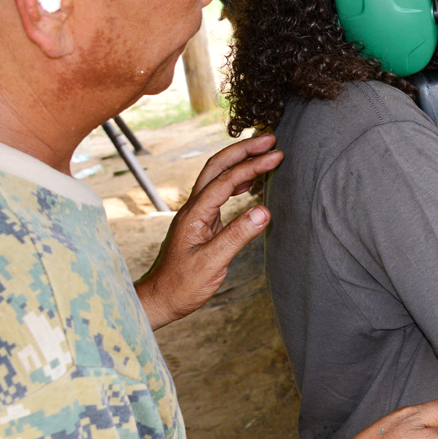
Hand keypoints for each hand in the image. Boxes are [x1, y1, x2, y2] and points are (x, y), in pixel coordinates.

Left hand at [135, 135, 283, 329]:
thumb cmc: (182, 285)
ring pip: (217, 176)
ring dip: (240, 160)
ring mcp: (197, 214)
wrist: (161, 298)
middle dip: (243, 150)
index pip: (226, 180)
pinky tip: (250, 181)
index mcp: (194, 214)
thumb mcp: (212, 263)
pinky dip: (237, 179)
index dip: (252, 166)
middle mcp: (193, 208)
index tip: (276, 156)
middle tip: (270, 139)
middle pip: (217, 166)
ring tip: (264, 151)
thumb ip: (237, 236)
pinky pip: (220, 191)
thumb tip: (264, 211)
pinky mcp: (202, 222)